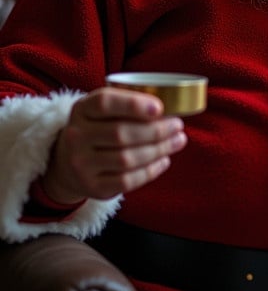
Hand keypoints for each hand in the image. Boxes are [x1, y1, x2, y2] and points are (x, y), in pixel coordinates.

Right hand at [41, 87, 187, 203]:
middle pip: (121, 133)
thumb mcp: (102, 110)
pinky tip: (164, 160)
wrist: (66, 163)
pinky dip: (150, 171)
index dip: (133, 105)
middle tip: (178, 125)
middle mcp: (76, 137)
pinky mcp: (92, 187)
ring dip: (158, 150)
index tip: (159, 108)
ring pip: (126, 159)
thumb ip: (127, 104)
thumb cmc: (97, 128)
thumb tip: (171, 105)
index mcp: (81, 109)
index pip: (104, 103)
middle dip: (156, 130)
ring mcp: (81, 165)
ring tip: (178, 141)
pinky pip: (126, 181)